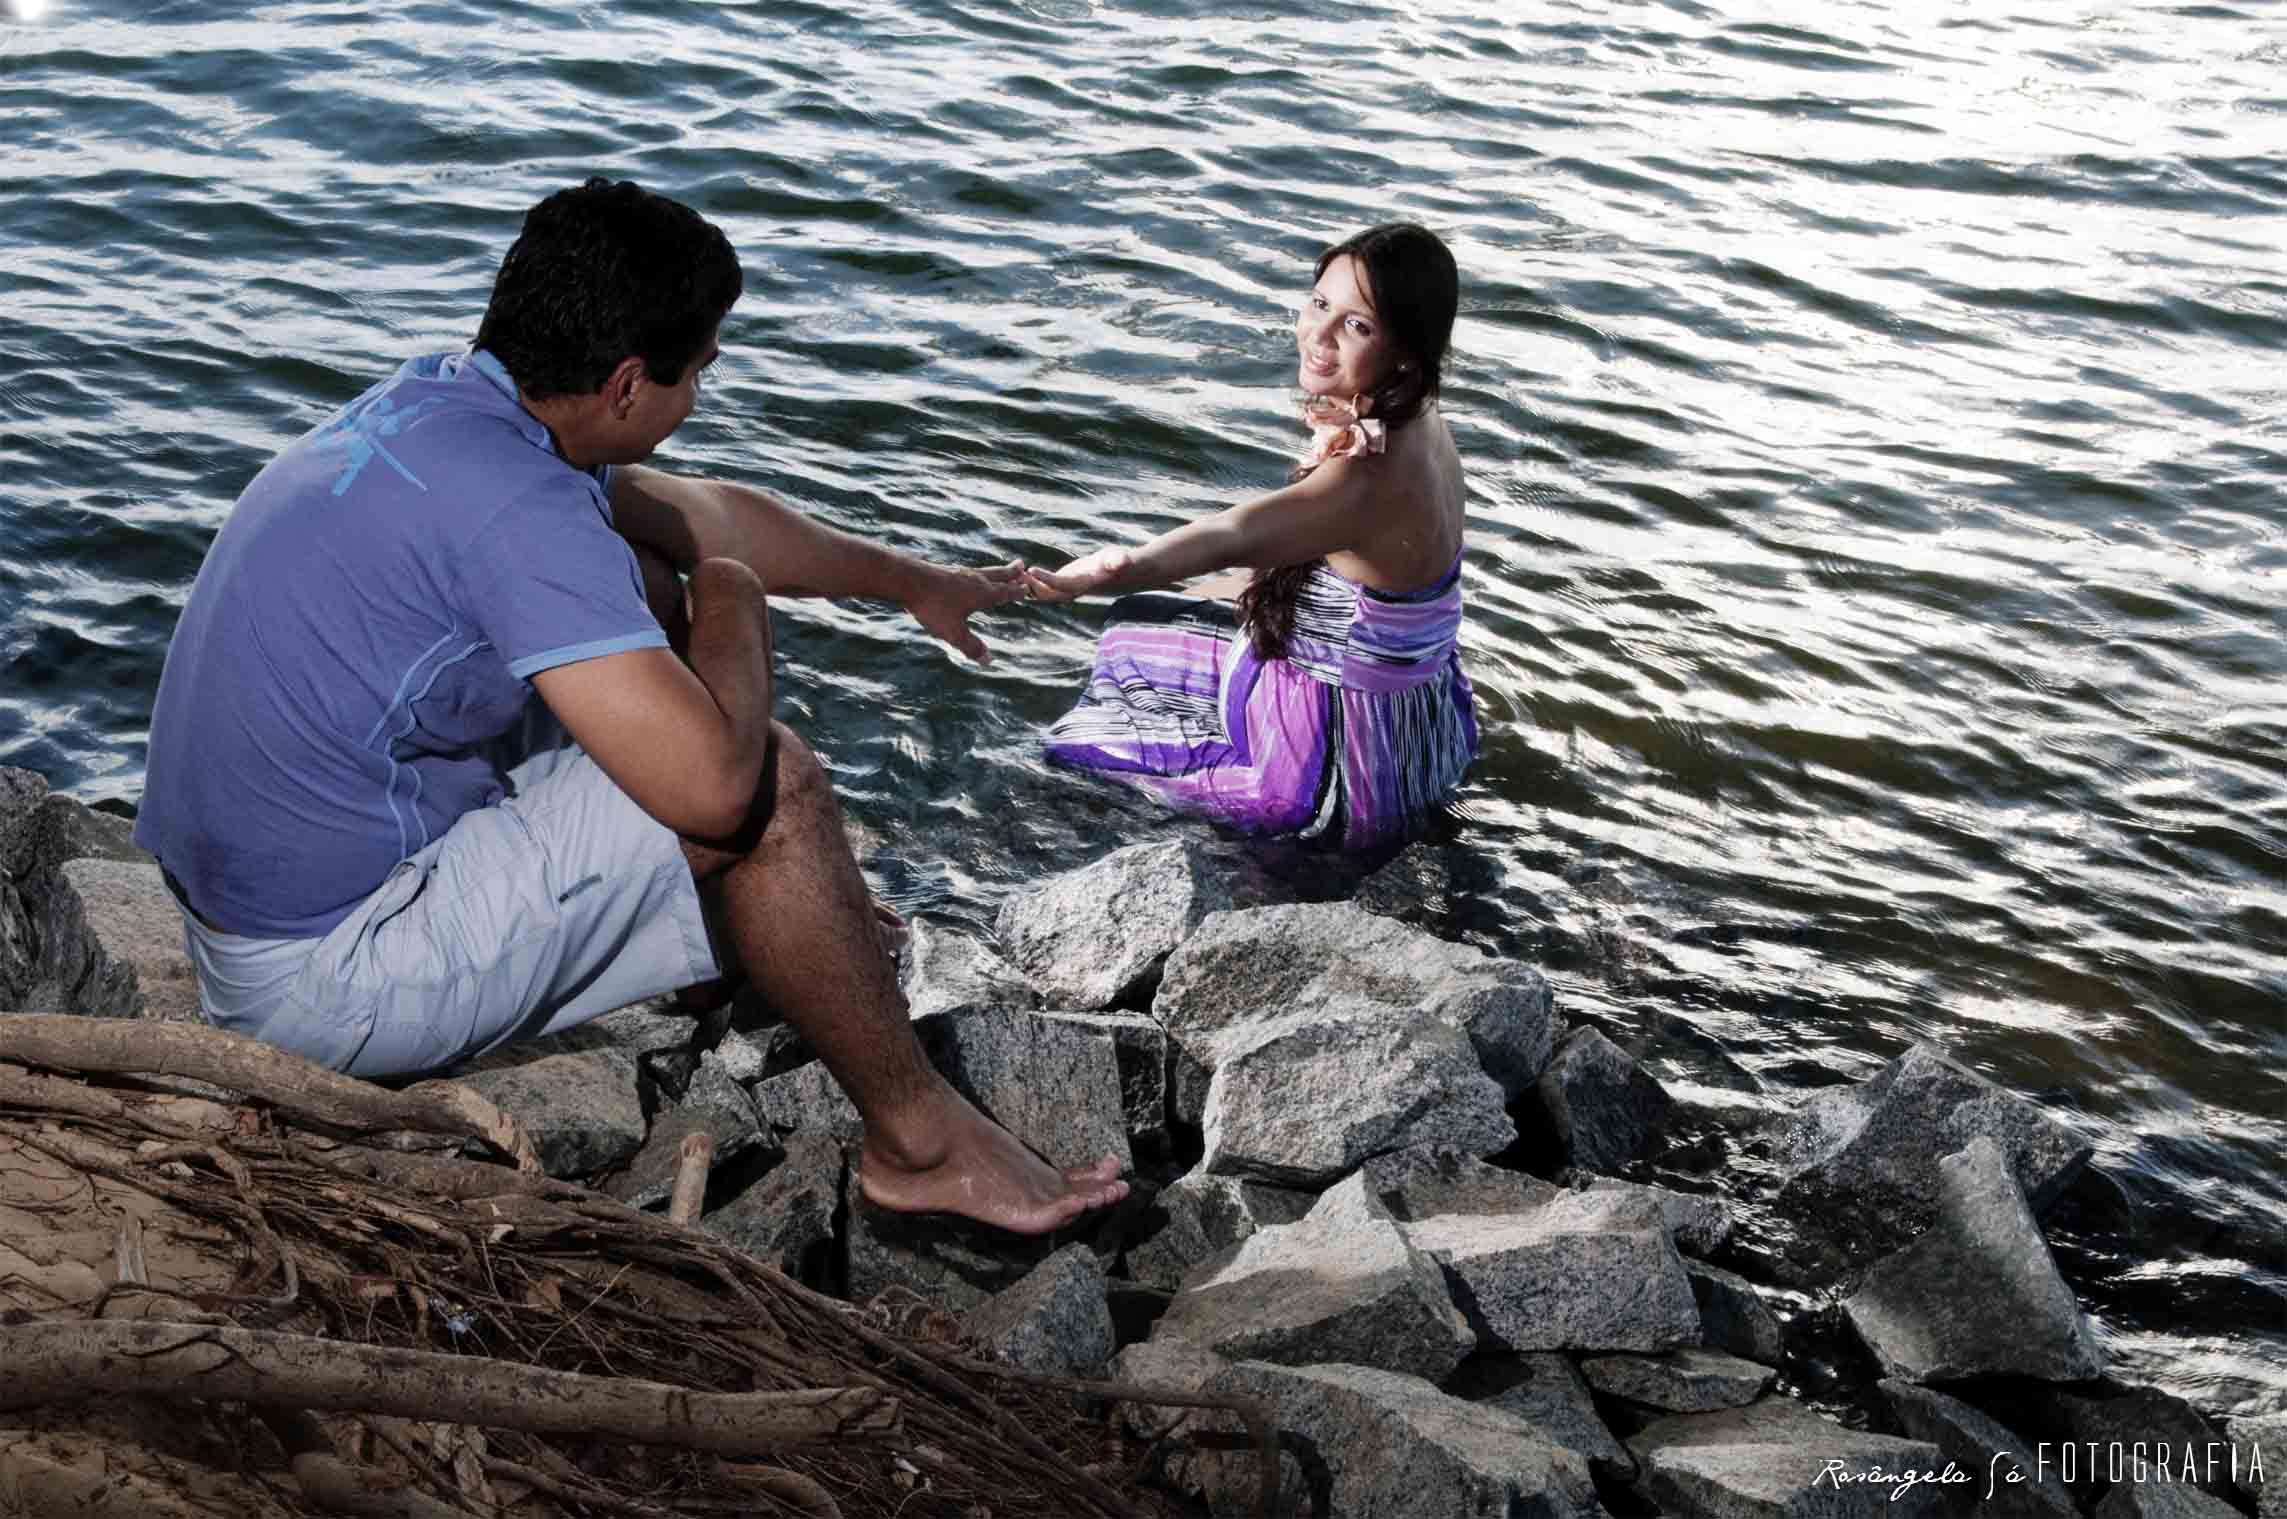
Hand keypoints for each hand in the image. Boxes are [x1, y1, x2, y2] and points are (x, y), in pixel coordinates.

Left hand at [907, 558, 1026, 664]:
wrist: (908, 579)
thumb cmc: (932, 605)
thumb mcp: (953, 632)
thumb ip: (971, 646)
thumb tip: (989, 661)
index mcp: (982, 594)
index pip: (1005, 592)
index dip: (1017, 591)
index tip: (1028, 587)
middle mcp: (974, 580)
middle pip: (997, 575)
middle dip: (1010, 573)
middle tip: (1021, 565)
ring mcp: (959, 573)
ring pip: (983, 571)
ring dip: (995, 571)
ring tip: (1000, 570)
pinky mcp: (945, 571)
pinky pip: (967, 572)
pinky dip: (976, 573)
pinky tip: (969, 575)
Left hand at [1023, 546, 1132, 604]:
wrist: (1114, 571)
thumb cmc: (1117, 561)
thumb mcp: (1119, 558)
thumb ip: (1119, 560)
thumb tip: (1121, 562)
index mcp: (1082, 584)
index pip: (1062, 584)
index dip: (1046, 578)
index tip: (1031, 570)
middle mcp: (1071, 590)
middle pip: (1046, 593)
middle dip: (1029, 585)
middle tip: (1014, 573)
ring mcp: (1063, 589)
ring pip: (1040, 592)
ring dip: (1026, 585)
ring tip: (1012, 572)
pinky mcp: (1058, 585)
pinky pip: (1040, 587)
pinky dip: (1028, 582)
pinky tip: (1017, 573)